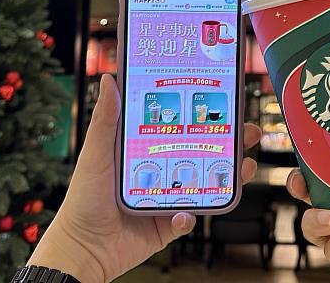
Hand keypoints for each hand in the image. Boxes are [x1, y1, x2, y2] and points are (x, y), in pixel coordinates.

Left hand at [29, 74, 260, 282]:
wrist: (82, 249)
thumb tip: (110, 79)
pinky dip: (190, 217)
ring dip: (227, 175)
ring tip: (243, 166)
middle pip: (201, 150)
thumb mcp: (96, 152)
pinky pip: (189, 218)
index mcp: (145, 148)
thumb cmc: (83, 199)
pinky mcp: (168, 224)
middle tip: (246, 131)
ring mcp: (166, 197)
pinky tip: (184, 214)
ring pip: (205, 182)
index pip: (180, 123)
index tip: (223, 98)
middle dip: (228, 141)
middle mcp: (160, 170)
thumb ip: (106, 118)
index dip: (202, 112)